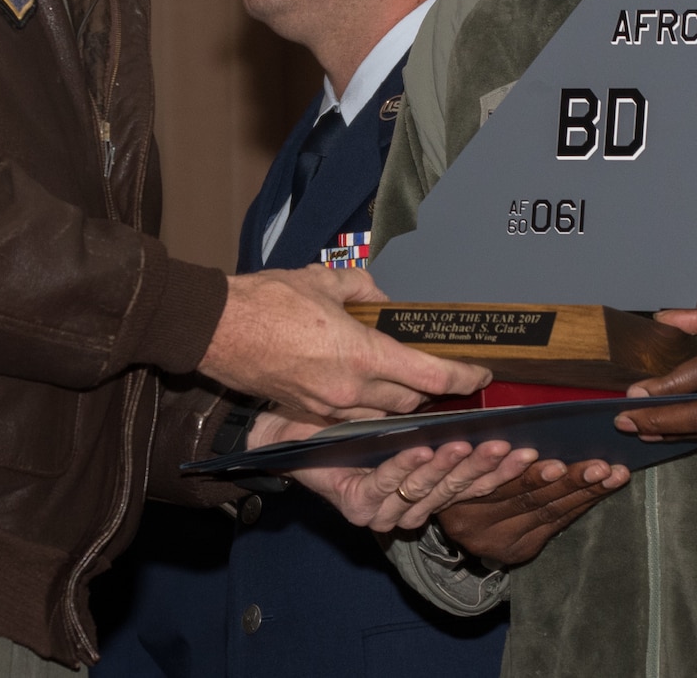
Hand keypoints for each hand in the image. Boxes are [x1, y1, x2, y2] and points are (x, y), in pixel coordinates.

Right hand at [199, 266, 490, 419]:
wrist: (216, 329)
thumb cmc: (267, 302)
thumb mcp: (323, 281)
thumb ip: (362, 289)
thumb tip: (379, 298)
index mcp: (361, 356)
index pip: (430, 377)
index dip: (463, 378)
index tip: (479, 374)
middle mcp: (350, 391)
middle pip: (411, 402)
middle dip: (431, 390)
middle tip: (443, 373)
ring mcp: (328, 407)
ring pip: (382, 414)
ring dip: (399, 401)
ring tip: (406, 379)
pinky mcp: (308, 412)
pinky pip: (352, 416)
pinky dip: (367, 404)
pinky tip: (365, 385)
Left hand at [248, 411, 539, 531]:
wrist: (288, 421)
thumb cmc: (348, 413)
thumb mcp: (403, 407)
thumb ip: (439, 405)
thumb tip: (481, 378)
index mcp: (427, 481)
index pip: (475, 481)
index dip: (504, 469)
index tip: (532, 450)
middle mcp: (410, 503)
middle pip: (458, 488)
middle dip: (485, 467)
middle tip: (506, 445)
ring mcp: (385, 510)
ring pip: (425, 489)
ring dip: (448, 466)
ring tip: (466, 444)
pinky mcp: (359, 507)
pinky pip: (387, 485)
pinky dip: (404, 468)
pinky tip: (419, 449)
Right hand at [435, 458, 629, 564]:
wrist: (453, 523)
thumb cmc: (458, 474)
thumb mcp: (458, 460)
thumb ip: (481, 451)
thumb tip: (521, 420)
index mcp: (457, 502)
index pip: (497, 487)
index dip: (526, 474)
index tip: (554, 460)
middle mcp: (478, 529)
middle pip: (530, 502)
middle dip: (569, 482)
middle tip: (599, 467)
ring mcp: (502, 543)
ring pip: (550, 514)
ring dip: (586, 492)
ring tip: (612, 475)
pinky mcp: (521, 550)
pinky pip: (556, 524)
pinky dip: (581, 503)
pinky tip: (603, 488)